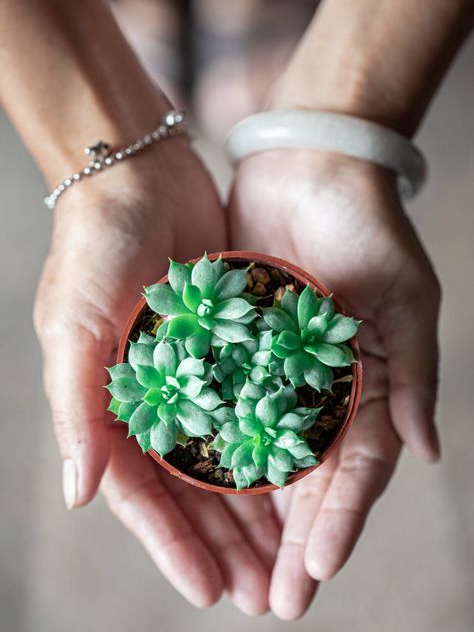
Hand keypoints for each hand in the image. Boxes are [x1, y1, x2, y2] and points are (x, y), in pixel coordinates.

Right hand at [33, 139, 280, 613]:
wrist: (139, 177)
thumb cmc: (94, 247)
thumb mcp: (74, 325)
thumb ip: (77, 407)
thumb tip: (81, 496)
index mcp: (108, 405)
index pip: (140, 492)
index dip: (172, 543)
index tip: (208, 590)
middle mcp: (152, 398)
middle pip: (190, 488)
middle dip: (223, 541)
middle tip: (261, 592)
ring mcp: (193, 374)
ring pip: (227, 457)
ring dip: (253, 506)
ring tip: (286, 555)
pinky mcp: (228, 346)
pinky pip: (253, 405)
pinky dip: (273, 443)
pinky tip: (301, 477)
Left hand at [229, 148, 440, 618]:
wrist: (309, 168)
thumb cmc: (365, 227)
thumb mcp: (404, 298)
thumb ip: (410, 375)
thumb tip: (431, 454)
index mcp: (365, 383)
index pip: (355, 469)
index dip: (339, 522)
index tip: (316, 574)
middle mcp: (318, 388)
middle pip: (306, 479)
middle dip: (292, 541)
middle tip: (272, 601)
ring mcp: (273, 371)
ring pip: (261, 458)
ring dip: (251, 517)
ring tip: (234, 572)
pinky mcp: (233, 347)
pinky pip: (222, 409)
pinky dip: (213, 455)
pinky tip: (199, 498)